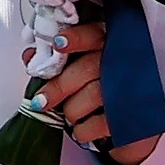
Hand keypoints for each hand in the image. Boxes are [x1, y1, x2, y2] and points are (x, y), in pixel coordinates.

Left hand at [39, 10, 153, 164]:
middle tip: (41, 101)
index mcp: (111, 44)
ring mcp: (133, 89)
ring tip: (69, 114)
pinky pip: (102, 123)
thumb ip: (58, 59)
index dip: (76, 38)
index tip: (57, 44)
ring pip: (94, 95)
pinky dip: (83, 129)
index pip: (95, 34)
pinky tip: (81, 128)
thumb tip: (30, 56)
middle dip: (59, 86)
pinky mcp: (134, 116)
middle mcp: (125, 63)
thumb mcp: (83, 65)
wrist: (134, 115)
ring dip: (71, 110)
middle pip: (89, 68)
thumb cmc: (102, 84)